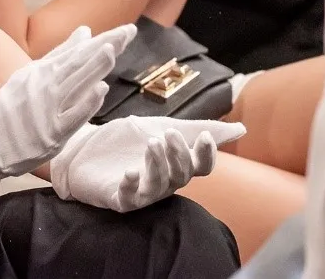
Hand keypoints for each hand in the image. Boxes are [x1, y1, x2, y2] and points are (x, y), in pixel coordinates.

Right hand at [0, 24, 135, 185]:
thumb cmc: (13, 107)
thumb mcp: (33, 74)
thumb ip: (61, 54)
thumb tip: (87, 31)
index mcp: (43, 70)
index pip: (80, 51)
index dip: (104, 40)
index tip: (127, 30)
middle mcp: (45, 85)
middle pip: (80, 62)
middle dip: (106, 46)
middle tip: (129, 31)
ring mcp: (48, 108)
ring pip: (75, 84)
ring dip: (93, 67)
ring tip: (112, 51)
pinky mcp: (51, 132)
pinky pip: (71, 116)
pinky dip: (86, 103)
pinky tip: (100, 91)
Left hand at [50, 117, 245, 212]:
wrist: (84, 146)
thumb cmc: (126, 140)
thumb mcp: (161, 127)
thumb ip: (196, 128)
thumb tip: (240, 129)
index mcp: (176, 166)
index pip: (201, 167)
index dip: (206, 155)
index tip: (203, 136)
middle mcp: (164, 182)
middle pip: (181, 175)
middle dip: (178, 154)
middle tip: (167, 133)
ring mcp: (142, 192)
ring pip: (159, 186)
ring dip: (158, 165)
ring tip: (150, 144)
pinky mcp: (119, 198)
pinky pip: (129, 198)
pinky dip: (131, 185)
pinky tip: (129, 173)